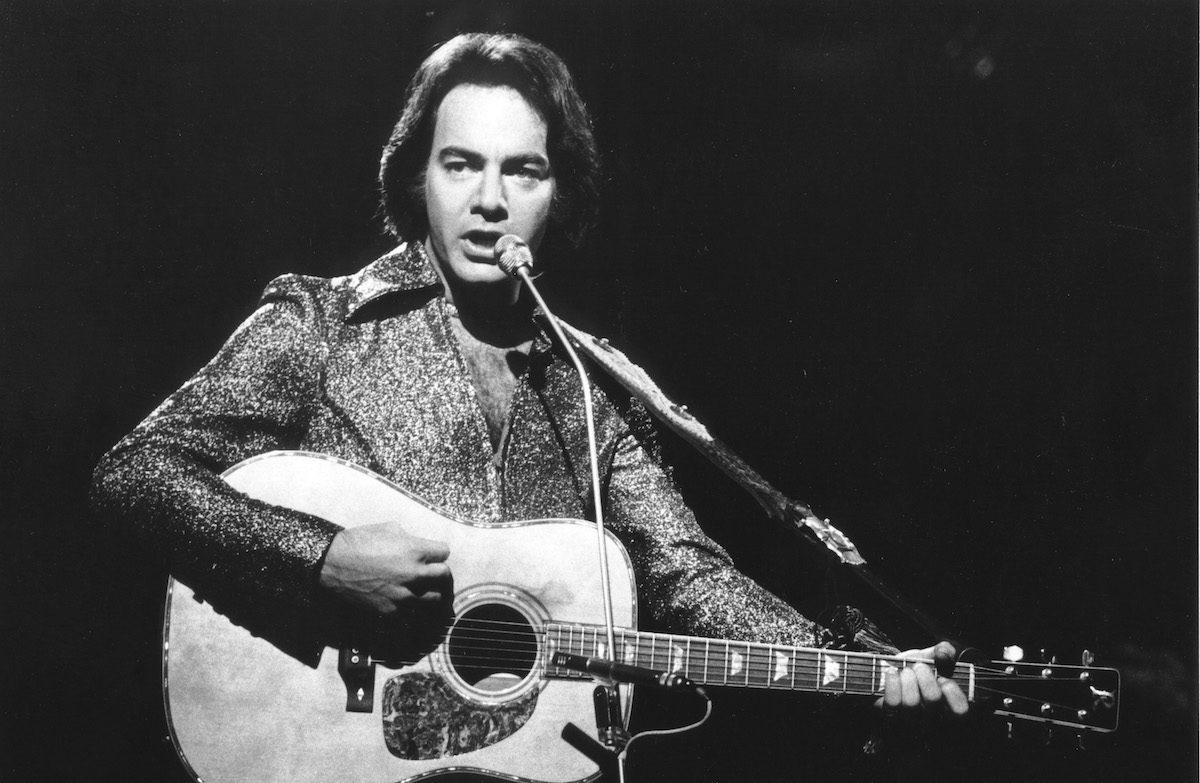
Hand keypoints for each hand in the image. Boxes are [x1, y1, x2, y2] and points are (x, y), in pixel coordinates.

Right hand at [318, 523, 452, 656]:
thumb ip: (408, 537)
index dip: (438, 551)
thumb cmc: (356, 543)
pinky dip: (415, 609)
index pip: (444, 552)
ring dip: (433, 592)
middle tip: (435, 573)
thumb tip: (417, 543)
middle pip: (445, 575)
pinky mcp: (392, 611)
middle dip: (440, 572)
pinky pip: (414, 614)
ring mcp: (403, 595)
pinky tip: (411, 604)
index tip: (433, 554)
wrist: (331, 565)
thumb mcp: (386, 529)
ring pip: (435, 599)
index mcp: (414, 550)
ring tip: (426, 590)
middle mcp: (413, 574)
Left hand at [874, 641, 968, 717]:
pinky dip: (892, 683)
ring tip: (906, 671)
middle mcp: (931, 719)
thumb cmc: (914, 669)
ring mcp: (910, 721)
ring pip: (911, 704)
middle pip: (933, 700)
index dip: (953, 693)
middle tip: (920, 667)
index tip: (944, 679)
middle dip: (926, 677)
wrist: (887, 674)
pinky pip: (892, 703)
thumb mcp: (930, 657)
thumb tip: (943, 652)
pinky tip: (892, 672)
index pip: (960, 712)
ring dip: (908, 679)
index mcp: (948, 707)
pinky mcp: (891, 717)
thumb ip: (943, 651)